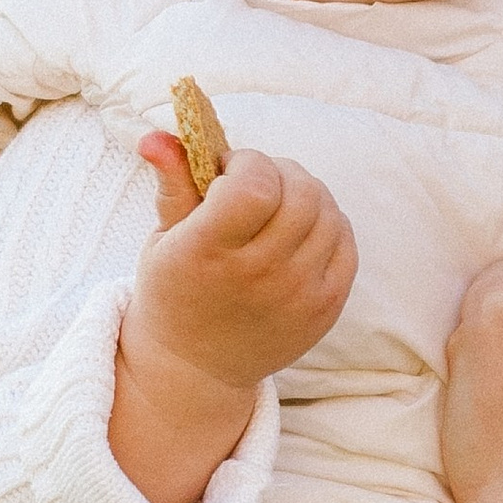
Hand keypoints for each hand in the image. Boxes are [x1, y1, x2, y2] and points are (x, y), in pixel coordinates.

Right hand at [111, 132, 357, 502]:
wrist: (197, 366)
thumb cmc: (177, 288)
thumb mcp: (163, 238)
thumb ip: (172, 183)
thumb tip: (157, 136)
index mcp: (208, 254)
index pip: (255, 187)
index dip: (247, 164)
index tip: (228, 173)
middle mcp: (257, 277)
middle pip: (301, 193)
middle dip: (280, 172)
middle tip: (257, 184)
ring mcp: (297, 295)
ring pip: (328, 213)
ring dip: (306, 194)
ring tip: (277, 206)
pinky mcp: (325, 308)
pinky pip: (345, 243)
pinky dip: (328, 224)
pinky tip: (299, 230)